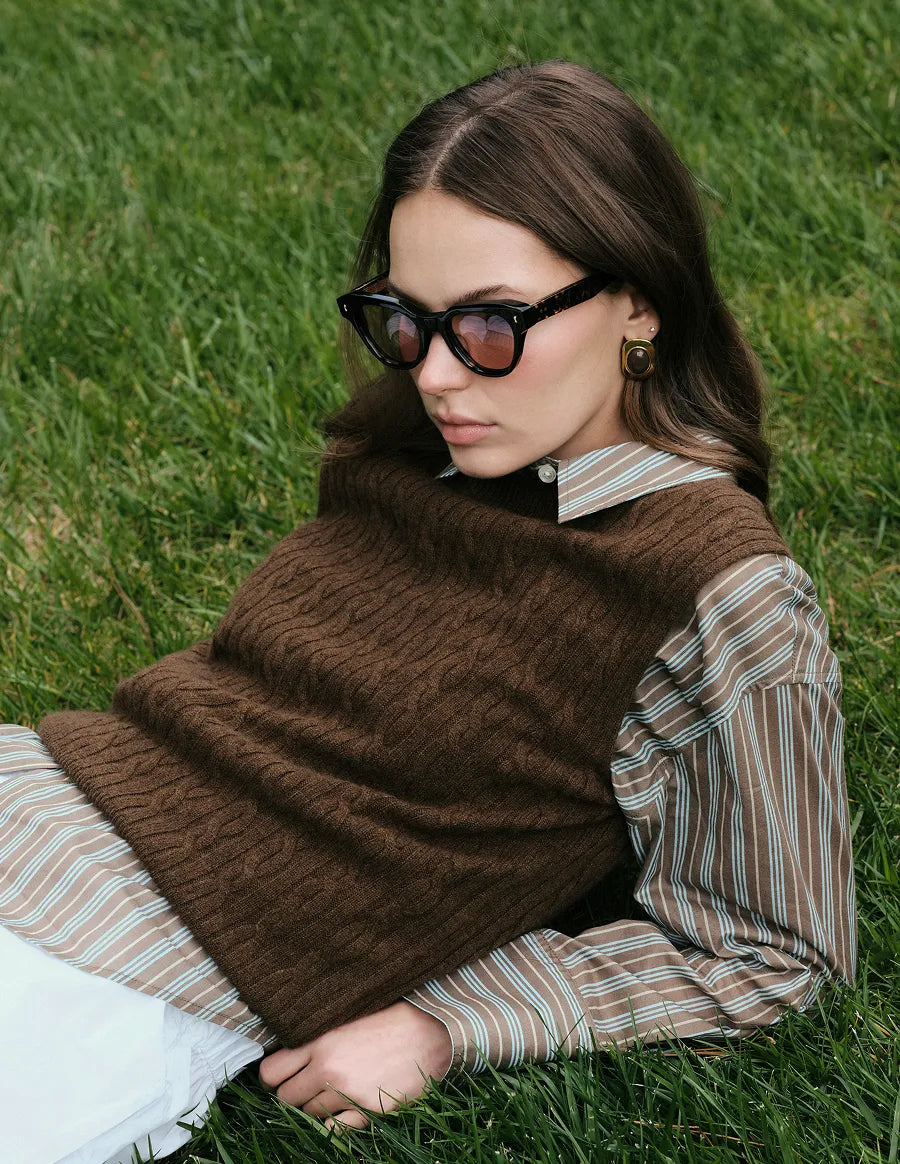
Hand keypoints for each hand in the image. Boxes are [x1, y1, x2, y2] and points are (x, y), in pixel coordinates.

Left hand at [258, 999, 452, 1131]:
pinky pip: (334, 1131)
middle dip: (292, 1095)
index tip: (281, 1076)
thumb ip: (319, 1034)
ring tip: (329, 1093)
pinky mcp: (367, 1111)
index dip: (272, 1077)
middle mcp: (328, 1069)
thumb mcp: (348, 1016)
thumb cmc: (390, 1018)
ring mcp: (346, 1093)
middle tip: (305, 1087)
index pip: (271, 1071)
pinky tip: (341, 1111)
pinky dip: (333, 1125)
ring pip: (309, 1115)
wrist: (431, 1033)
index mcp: (321, 1041)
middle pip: (286, 1099)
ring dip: (314, 1108)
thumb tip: (292, 1047)